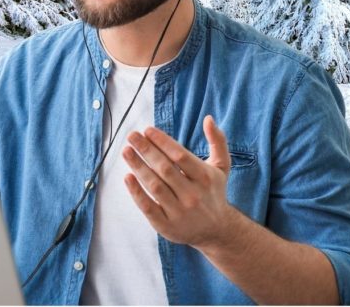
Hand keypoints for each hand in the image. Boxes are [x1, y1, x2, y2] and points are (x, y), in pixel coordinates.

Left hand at [122, 114, 236, 249]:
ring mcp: (179, 212)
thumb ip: (218, 141)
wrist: (216, 230)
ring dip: (138, 167)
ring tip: (127, 151)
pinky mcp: (167, 226)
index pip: (180, 156)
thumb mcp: (222, 166)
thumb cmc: (214, 192)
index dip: (162, 142)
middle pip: (165, 169)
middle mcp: (192, 195)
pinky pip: (148, 207)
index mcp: (205, 177)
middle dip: (146, 150)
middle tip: (132, 136)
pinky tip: (127, 177)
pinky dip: (136, 192)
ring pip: (154, 186)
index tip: (147, 130)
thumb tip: (208, 118)